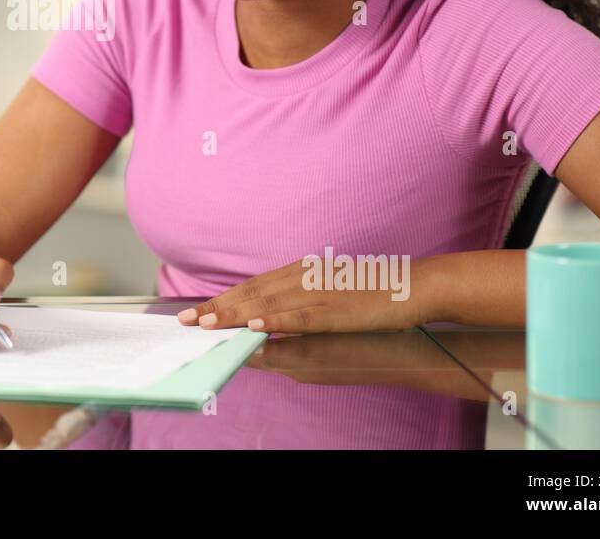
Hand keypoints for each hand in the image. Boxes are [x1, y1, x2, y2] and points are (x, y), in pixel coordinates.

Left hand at [177, 255, 441, 334]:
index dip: (223, 298)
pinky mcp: (335, 309)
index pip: (253, 286)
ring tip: (205, 323)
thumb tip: (274, 311)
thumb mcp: (331, 288)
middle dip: (216, 307)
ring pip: (266, 303)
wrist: (415, 285)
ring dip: (233, 313)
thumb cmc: (375, 288)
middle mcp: (304, 278)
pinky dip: (274, 320)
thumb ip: (302, 298)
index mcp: (302, 273)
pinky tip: (253, 326)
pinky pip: (298, 316)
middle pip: (251, 292)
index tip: (197, 310)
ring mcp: (318, 293)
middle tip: (185, 319)